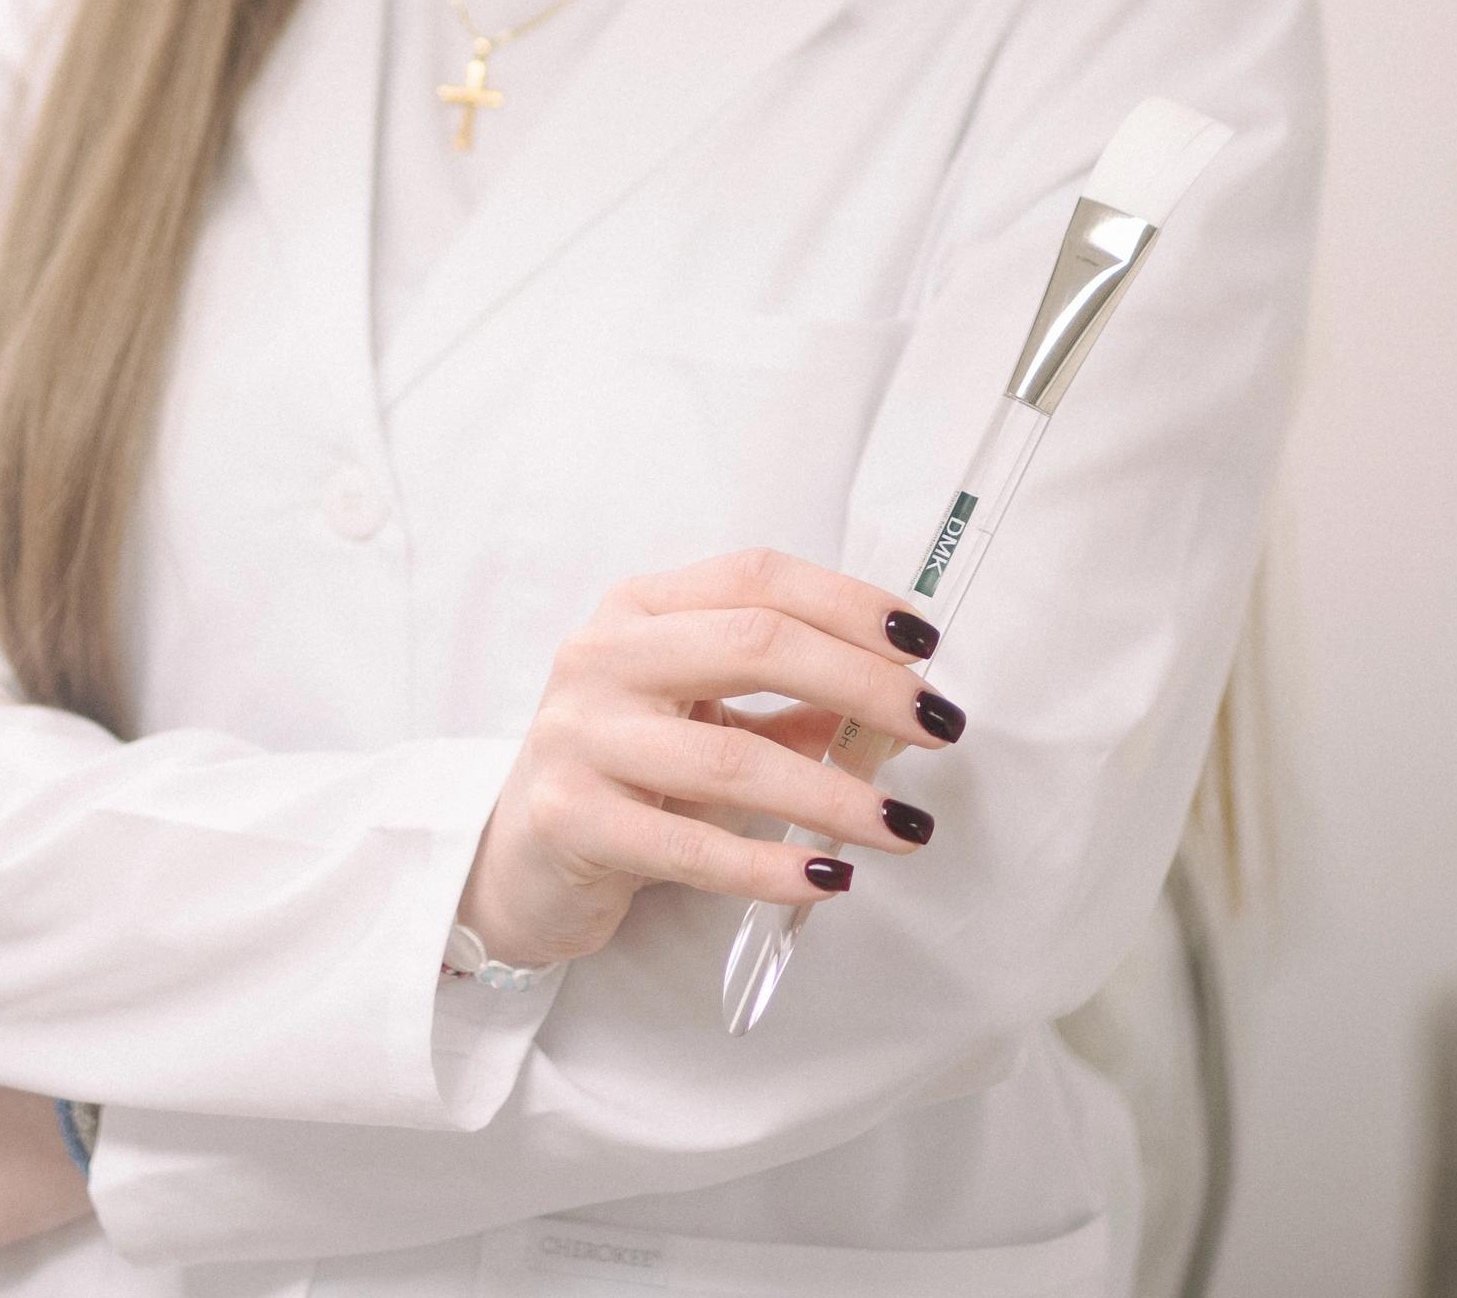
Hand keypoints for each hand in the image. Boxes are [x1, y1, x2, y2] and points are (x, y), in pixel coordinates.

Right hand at [455, 545, 959, 967]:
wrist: (518, 857)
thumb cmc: (627, 773)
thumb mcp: (702, 718)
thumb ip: (788, 704)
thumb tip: (898, 701)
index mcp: (639, 611)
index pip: (755, 579)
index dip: (848, 603)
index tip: (924, 643)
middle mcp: (603, 657)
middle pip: (752, 644)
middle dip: (863, 682)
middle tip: (938, 724)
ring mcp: (581, 736)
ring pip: (730, 758)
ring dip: (835, 793)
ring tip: (905, 827)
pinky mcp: (571, 819)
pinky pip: (690, 847)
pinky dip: (771, 867)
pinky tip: (829, 877)